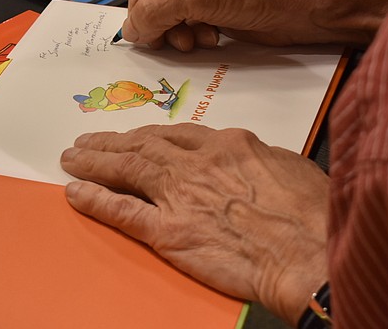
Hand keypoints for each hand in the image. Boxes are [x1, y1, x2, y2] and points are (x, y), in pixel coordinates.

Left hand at [60, 123, 328, 325]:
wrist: (310, 254)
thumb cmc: (314, 215)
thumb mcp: (291, 167)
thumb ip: (260, 158)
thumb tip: (252, 160)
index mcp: (228, 144)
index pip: (175, 133)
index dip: (147, 133)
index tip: (132, 135)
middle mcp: (197, 163)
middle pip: (143, 145)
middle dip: (111, 143)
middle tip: (87, 142)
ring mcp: (179, 195)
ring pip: (126, 169)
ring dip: (95, 162)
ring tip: (73, 159)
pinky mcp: (169, 232)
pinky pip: (121, 211)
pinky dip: (94, 199)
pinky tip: (75, 193)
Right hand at [122, 0, 387, 50]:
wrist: (307, 10)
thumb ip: (157, 10)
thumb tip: (131, 31)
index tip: (149, 14)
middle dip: (161, 14)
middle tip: (170, 36)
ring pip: (163, 6)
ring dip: (175, 28)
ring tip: (195, 39)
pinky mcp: (210, 0)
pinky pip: (181, 18)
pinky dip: (189, 32)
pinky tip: (209, 38)